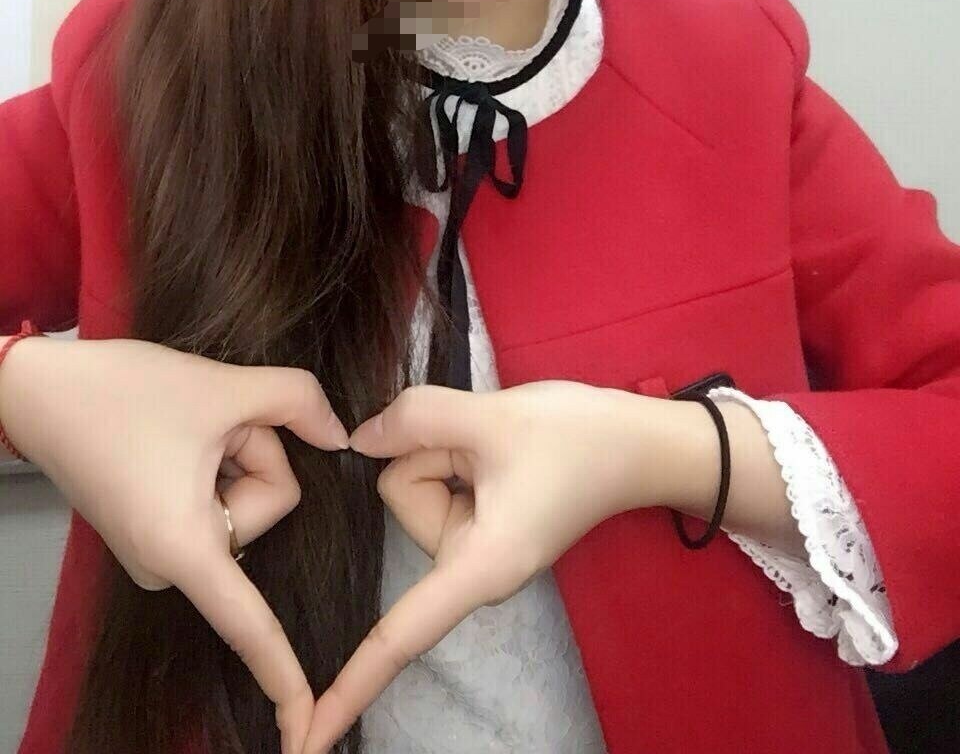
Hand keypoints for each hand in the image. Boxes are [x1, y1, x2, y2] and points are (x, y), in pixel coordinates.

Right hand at [0, 334, 349, 753]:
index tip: (307, 733)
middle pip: (270, 504)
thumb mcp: (222, 386)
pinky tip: (181, 436)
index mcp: (184, 548)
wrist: (42, 390)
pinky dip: (218, 459)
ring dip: (235, 449)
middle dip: (255, 450)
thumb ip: (299, 402)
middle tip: (205, 422)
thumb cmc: (122, 391)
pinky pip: (221, 497)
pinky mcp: (158, 533)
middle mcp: (170, 566)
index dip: (284, 677)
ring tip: (185, 427)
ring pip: (249, 495)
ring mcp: (162, 553)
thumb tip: (341, 434)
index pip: (249, 625)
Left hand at [304, 379, 662, 752]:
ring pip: (414, 480)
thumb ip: (414, 420)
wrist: (638, 440)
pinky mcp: (478, 523)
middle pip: (402, 496)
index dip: (350, 684)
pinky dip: (455, 453)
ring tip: (499, 445)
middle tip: (491, 444)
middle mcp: (471, 567)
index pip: (401, 634)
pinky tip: (496, 448)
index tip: (306, 738)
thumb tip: (358, 439)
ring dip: (447, 448)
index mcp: (478, 566)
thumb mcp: (492, 417)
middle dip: (432, 454)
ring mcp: (473, 546)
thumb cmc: (577, 439)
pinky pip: (436, 477)